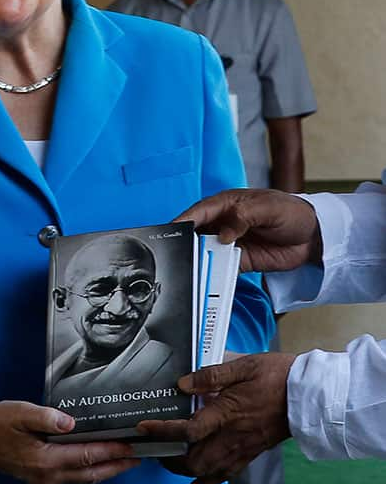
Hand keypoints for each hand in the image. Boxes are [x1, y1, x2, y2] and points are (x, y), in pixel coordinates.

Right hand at [0, 401, 139, 483]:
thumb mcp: (19, 413)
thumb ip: (45, 417)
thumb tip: (69, 422)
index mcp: (45, 460)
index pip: (88, 456)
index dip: (113, 451)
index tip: (132, 446)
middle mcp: (47, 476)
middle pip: (92, 473)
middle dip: (118, 466)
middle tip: (140, 458)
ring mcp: (44, 480)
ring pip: (84, 478)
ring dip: (107, 470)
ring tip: (126, 461)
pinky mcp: (41, 478)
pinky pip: (74, 477)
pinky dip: (91, 470)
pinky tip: (98, 461)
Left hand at [136, 353, 294, 483]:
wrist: (308, 394)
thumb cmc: (276, 375)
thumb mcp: (243, 366)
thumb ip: (210, 376)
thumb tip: (182, 385)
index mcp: (227, 413)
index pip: (188, 431)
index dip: (163, 431)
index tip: (144, 428)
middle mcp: (233, 436)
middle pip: (194, 460)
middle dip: (170, 459)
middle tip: (153, 449)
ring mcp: (243, 448)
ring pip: (209, 472)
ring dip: (185, 471)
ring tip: (169, 462)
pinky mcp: (252, 453)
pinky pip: (228, 474)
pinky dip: (209, 482)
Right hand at [174, 188, 321, 273]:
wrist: (313, 236)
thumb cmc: (290, 212)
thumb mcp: (268, 208)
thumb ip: (243, 217)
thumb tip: (223, 235)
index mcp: (226, 204)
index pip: (199, 212)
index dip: (183, 221)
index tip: (170, 231)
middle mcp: (223, 223)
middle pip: (196, 233)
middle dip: (185, 244)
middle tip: (174, 255)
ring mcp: (229, 243)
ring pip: (205, 252)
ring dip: (197, 261)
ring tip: (187, 271)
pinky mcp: (239, 261)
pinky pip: (220, 268)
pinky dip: (213, 274)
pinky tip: (206, 279)